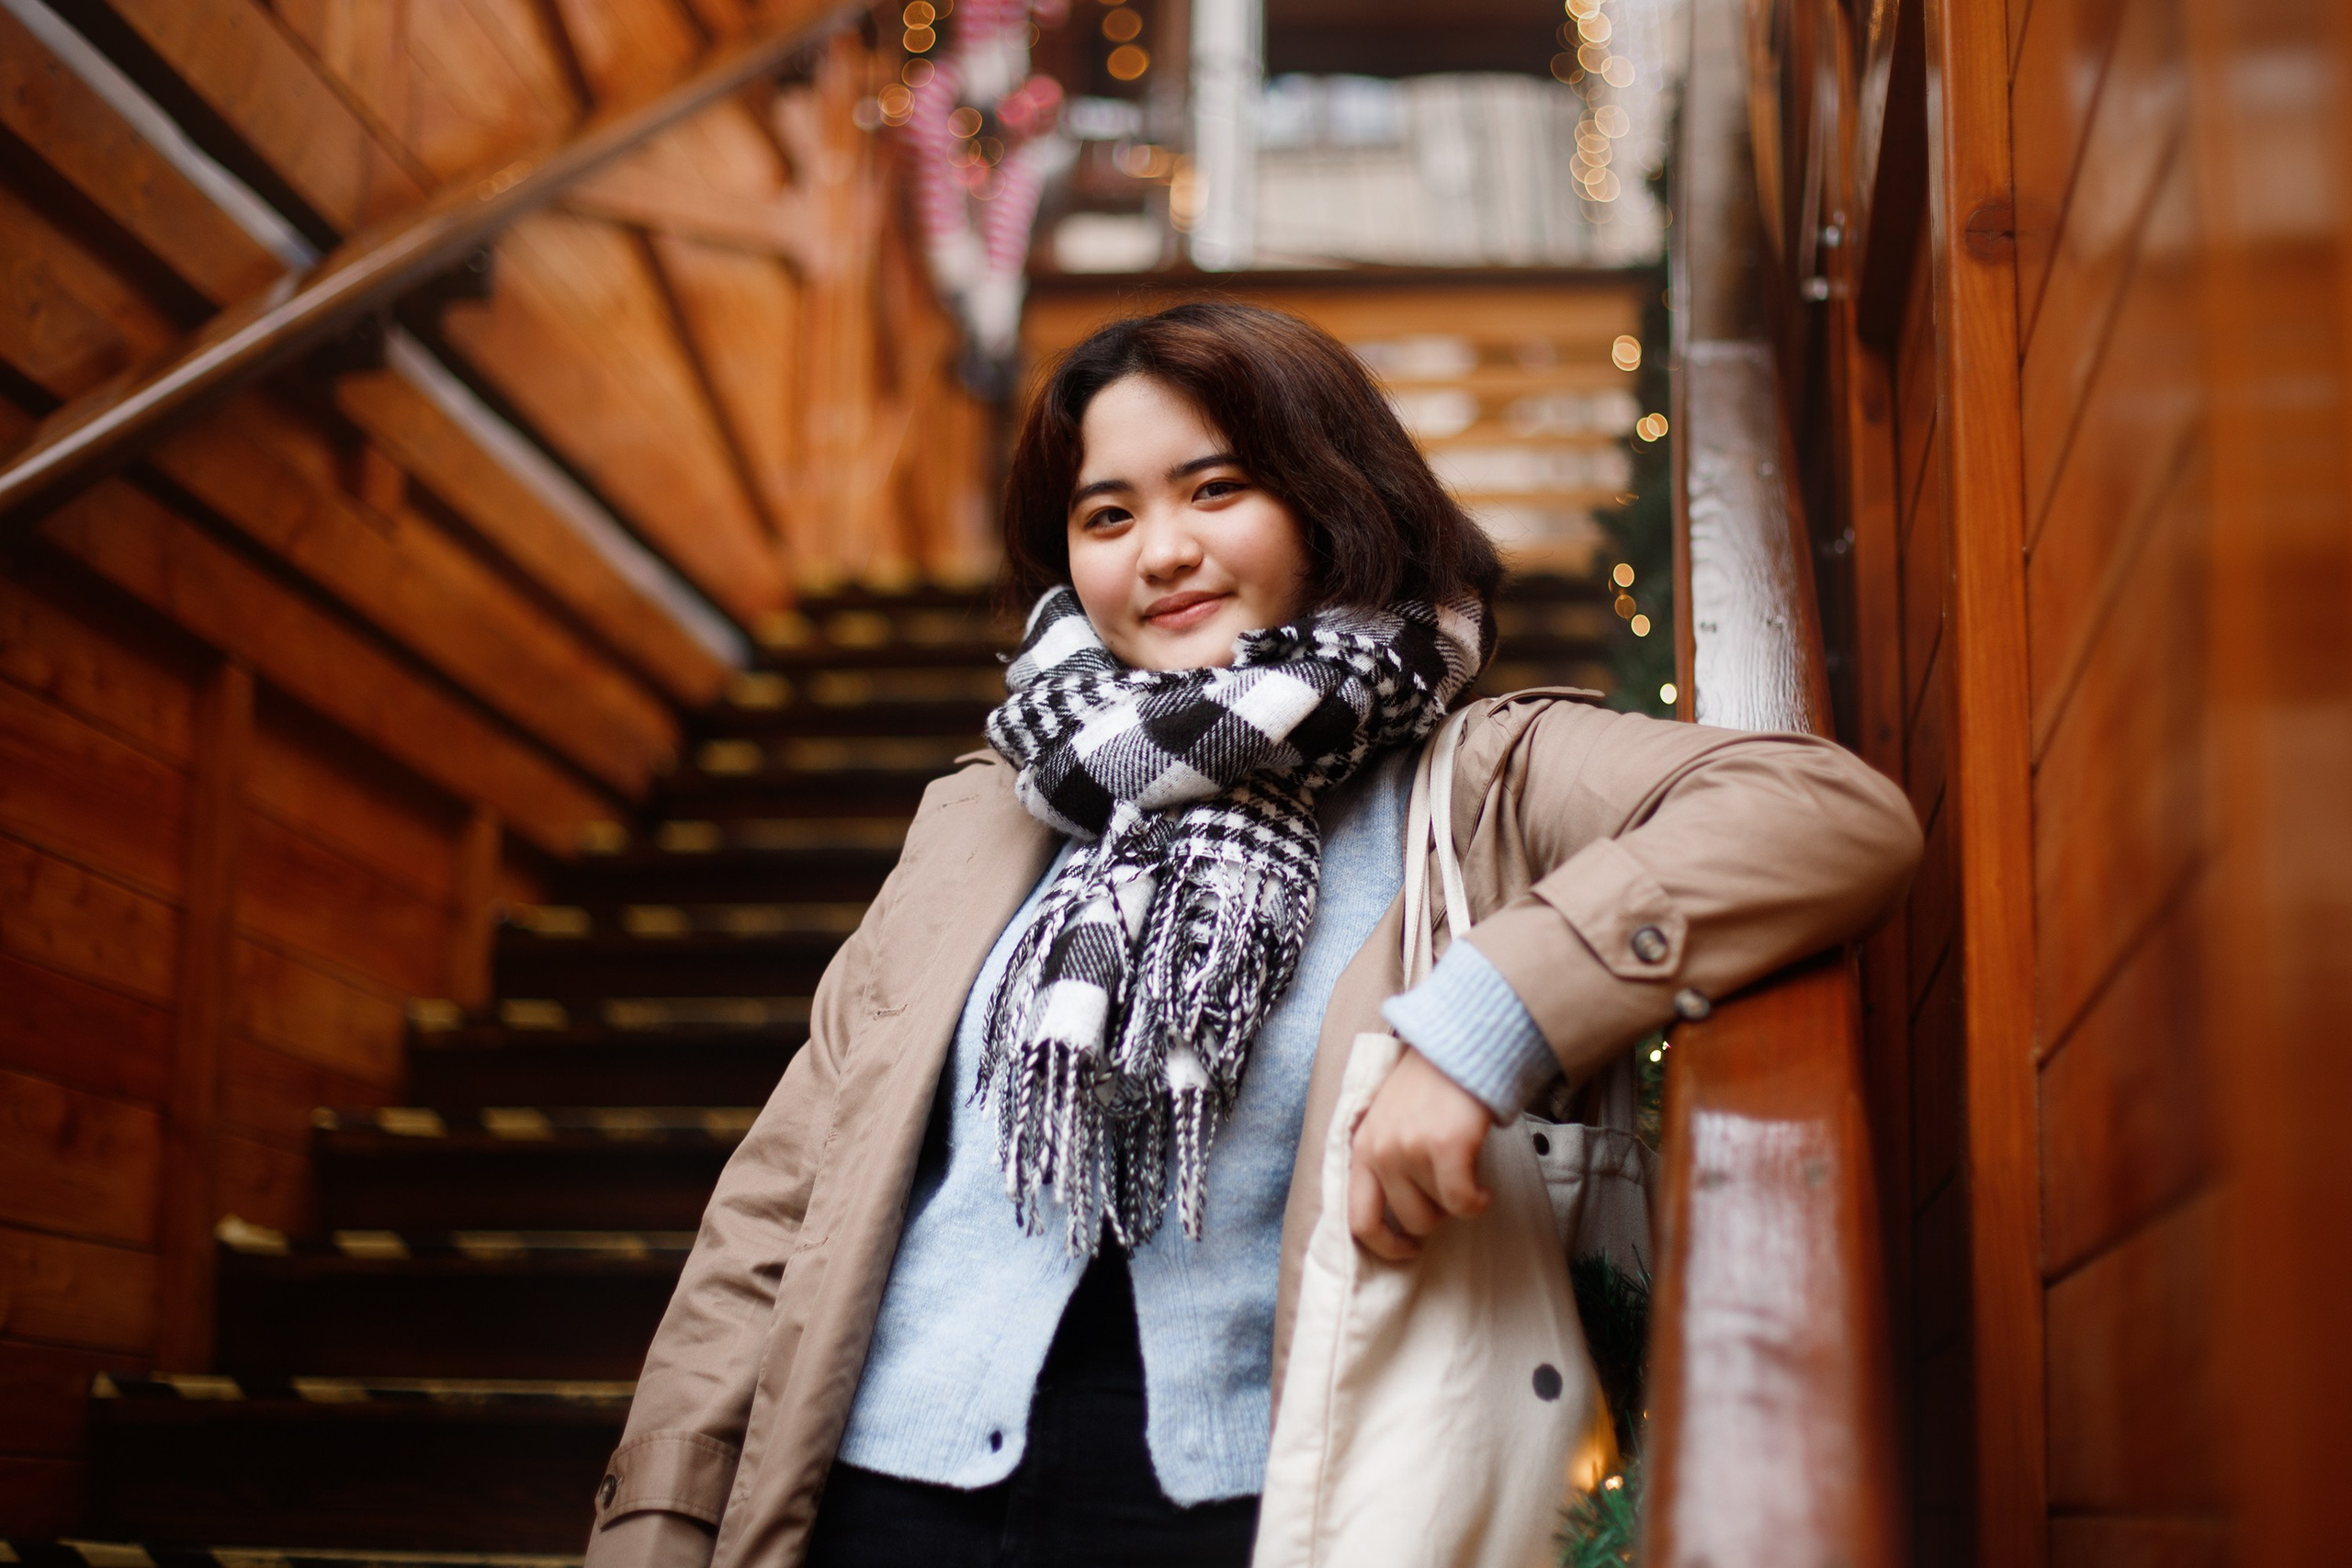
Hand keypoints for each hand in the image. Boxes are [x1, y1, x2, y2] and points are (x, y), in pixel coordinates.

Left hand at [1347, 1045, 1495, 1260]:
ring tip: (1466, 1175)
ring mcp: (1411, 1150)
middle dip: (1435, 1218)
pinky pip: (1464, 1202)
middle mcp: (1380, 1151)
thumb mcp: (1387, 1120)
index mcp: (1362, 1147)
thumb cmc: (1429, 1085)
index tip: (1407, 1248)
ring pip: (1440, 1212)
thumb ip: (1384, 1159)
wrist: (1459, 1046)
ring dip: (1458, 1202)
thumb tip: (1397, 1211)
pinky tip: (1484, 1187)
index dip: (1384, 1245)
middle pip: (1408, 1221)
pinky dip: (1479, 1201)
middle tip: (1449, 1196)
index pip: (1357, 1219)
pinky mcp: (1445, 1148)